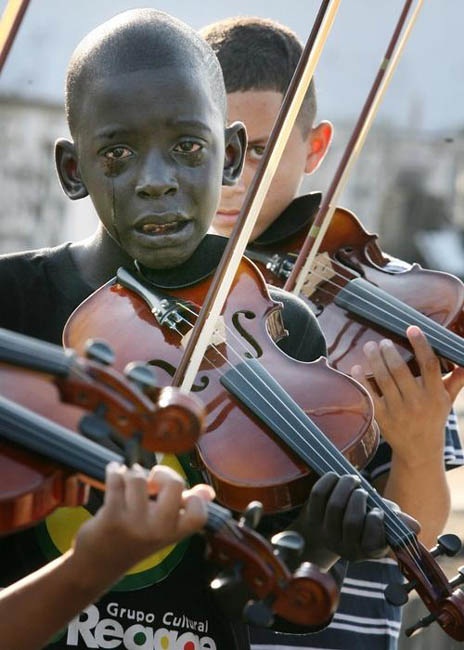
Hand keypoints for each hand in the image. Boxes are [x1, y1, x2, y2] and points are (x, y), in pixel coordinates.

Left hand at [73, 463, 213, 579]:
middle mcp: (158, 530)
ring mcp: (134, 524)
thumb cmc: (135, 540)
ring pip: (139, 477)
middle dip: (161, 473)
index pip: (198, 513)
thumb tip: (209, 492)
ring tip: (128, 480)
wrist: (97, 566)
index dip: (194, 497)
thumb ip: (185, 508)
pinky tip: (113, 473)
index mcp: (174, 532)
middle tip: (151, 480)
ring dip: (132, 472)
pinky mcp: (111, 517)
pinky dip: (114, 471)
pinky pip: (117, 480)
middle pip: (174, 484)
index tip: (181, 492)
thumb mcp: (163, 529)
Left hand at [293, 472, 417, 567]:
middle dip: (359, 499)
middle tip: (362, 490)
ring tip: (352, 480)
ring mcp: (327, 534)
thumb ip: (398, 522)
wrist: (328, 525)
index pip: (372, 542)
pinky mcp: (311, 517)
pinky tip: (336, 477)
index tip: (377, 509)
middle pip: (351, 521)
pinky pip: (318, 495)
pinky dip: (329, 481)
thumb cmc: (363, 520)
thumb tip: (415, 527)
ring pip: (335, 506)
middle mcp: (346, 548)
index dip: (375, 522)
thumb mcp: (384, 522)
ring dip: (345, 486)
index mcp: (368, 551)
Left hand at [351, 325, 463, 463]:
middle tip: (382, 341)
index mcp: (435, 395)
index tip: (412, 328)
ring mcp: (398, 411)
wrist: (420, 451)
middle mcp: (417, 403)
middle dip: (389, 352)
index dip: (421, 345)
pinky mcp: (383, 418)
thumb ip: (456, 380)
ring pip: (384, 380)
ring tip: (369, 346)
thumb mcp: (447, 400)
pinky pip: (370, 395)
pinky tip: (357, 367)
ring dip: (374, 360)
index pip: (429, 365)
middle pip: (401, 371)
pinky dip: (362, 380)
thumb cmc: (433, 419)